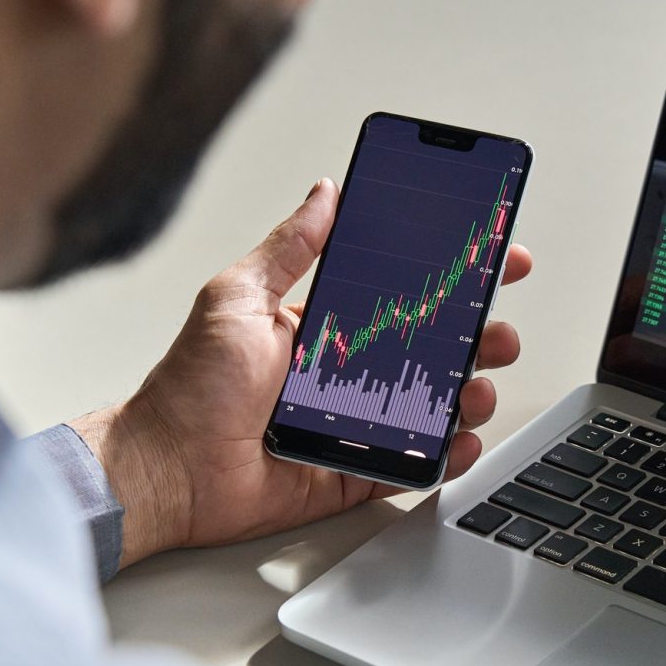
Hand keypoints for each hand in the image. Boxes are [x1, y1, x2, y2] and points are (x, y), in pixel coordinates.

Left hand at [71, 178, 532, 566]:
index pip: (403, 296)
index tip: (493, 260)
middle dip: (480, 339)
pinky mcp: (354, 473)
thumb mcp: (238, 297)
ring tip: (477, 388)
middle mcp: (347, 373)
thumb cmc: (191, 386)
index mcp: (325, 326)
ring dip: (470, 394)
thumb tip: (325, 192)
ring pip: (434, 406)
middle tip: (497, 332)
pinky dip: (446, 455)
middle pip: (433, 352)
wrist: (167, 468)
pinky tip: (461, 439)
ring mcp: (355, 425)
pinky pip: (413, 464)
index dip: (452, 280)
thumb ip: (288, 248)